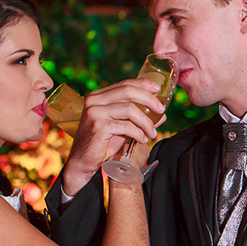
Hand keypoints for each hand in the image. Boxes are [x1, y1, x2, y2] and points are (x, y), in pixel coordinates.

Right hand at [62, 78, 166, 195]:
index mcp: (99, 96)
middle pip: (128, 91)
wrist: (84, 161)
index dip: (143, 84)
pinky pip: (126, 126)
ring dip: (146, 122)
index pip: (124, 84)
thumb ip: (139, 119)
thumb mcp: (123, 127)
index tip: (158, 89)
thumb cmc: (103, 143)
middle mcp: (95, 100)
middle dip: (149, 100)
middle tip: (161, 110)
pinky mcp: (98, 126)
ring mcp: (95, 112)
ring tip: (152, 133)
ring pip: (129, 109)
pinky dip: (138, 133)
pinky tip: (142, 140)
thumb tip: (162, 115)